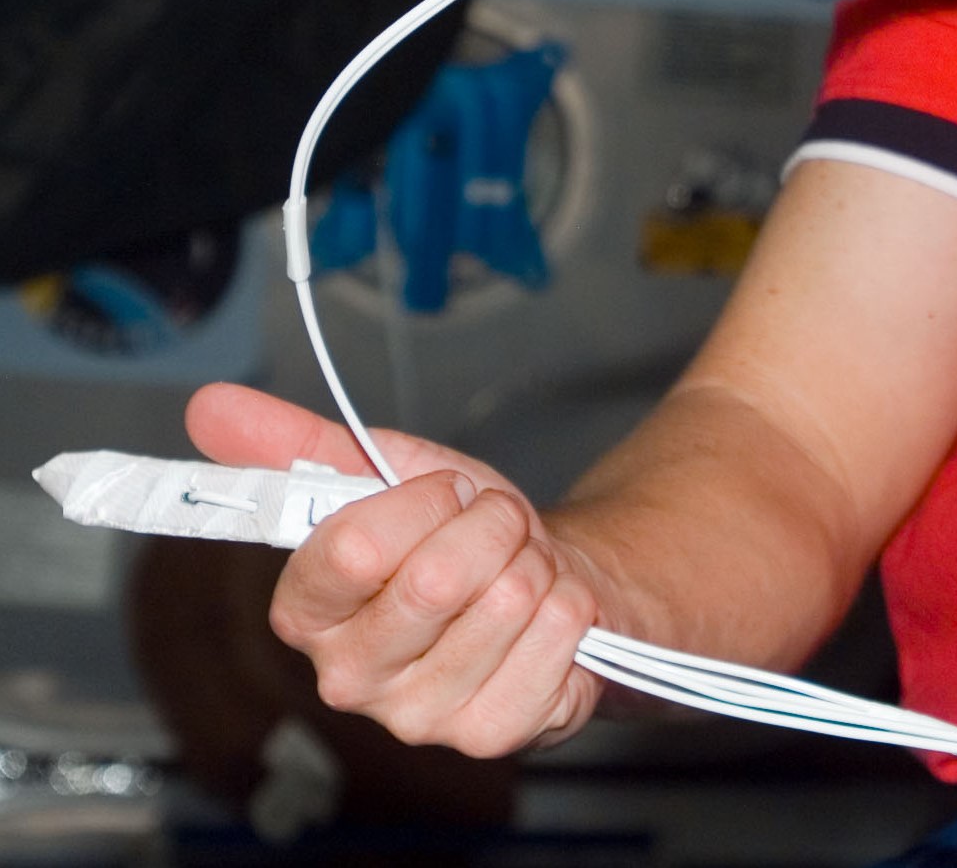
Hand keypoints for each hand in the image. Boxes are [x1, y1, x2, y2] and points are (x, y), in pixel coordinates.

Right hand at [186, 383, 604, 756]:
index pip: (352, 549)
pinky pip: (556, 631)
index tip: (444, 492)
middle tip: (492, 528)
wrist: (547, 578)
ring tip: (517, 569)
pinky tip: (544, 614)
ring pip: (508, 598)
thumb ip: (297, 443)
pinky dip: (568, 600)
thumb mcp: (387, 471)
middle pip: (437, 578)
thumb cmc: (459, 532)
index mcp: (307, 614)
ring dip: (533, 560)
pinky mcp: (492, 732)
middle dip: (490, 524)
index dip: (422, 501)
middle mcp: (350, 678)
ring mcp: (420, 715)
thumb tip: (210, 403)